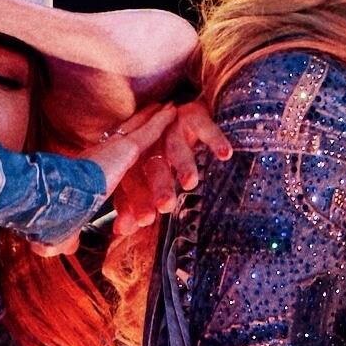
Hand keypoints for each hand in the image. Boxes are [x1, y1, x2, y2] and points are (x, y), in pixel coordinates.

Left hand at [82, 99, 236, 229]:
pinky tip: (225, 154)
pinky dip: (215, 139)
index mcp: (135, 162)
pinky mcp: (193, 116)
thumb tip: (120, 231)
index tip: (144, 221)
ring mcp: (172, 130)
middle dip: (159, 186)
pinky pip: (205, 127)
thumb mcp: (145, 182)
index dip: (138, 202)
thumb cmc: (160, 157)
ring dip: (184, 165)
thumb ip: (132, 207)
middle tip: (165, 205)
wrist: (181, 114)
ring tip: (190, 183)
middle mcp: (152, 145)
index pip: (135, 184)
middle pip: (154, 168)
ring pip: (177, 149)